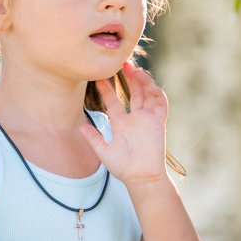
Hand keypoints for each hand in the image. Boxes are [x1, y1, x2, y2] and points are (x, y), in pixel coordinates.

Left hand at [80, 61, 168, 188]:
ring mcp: (148, 119)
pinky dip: (156, 92)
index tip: (99, 78)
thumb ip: (94, 139)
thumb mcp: (104, 152)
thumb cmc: (123, 168)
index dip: (106, 90)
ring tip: (134, 69)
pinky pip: (160, 103)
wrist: (142, 177)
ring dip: (142, 81)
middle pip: (133, 93)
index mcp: (121, 124)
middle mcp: (135, 119)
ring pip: (147, 94)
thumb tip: (80, 127)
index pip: (113, 102)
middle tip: (120, 63)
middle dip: (128, 78)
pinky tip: (148, 83)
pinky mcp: (159, 122)